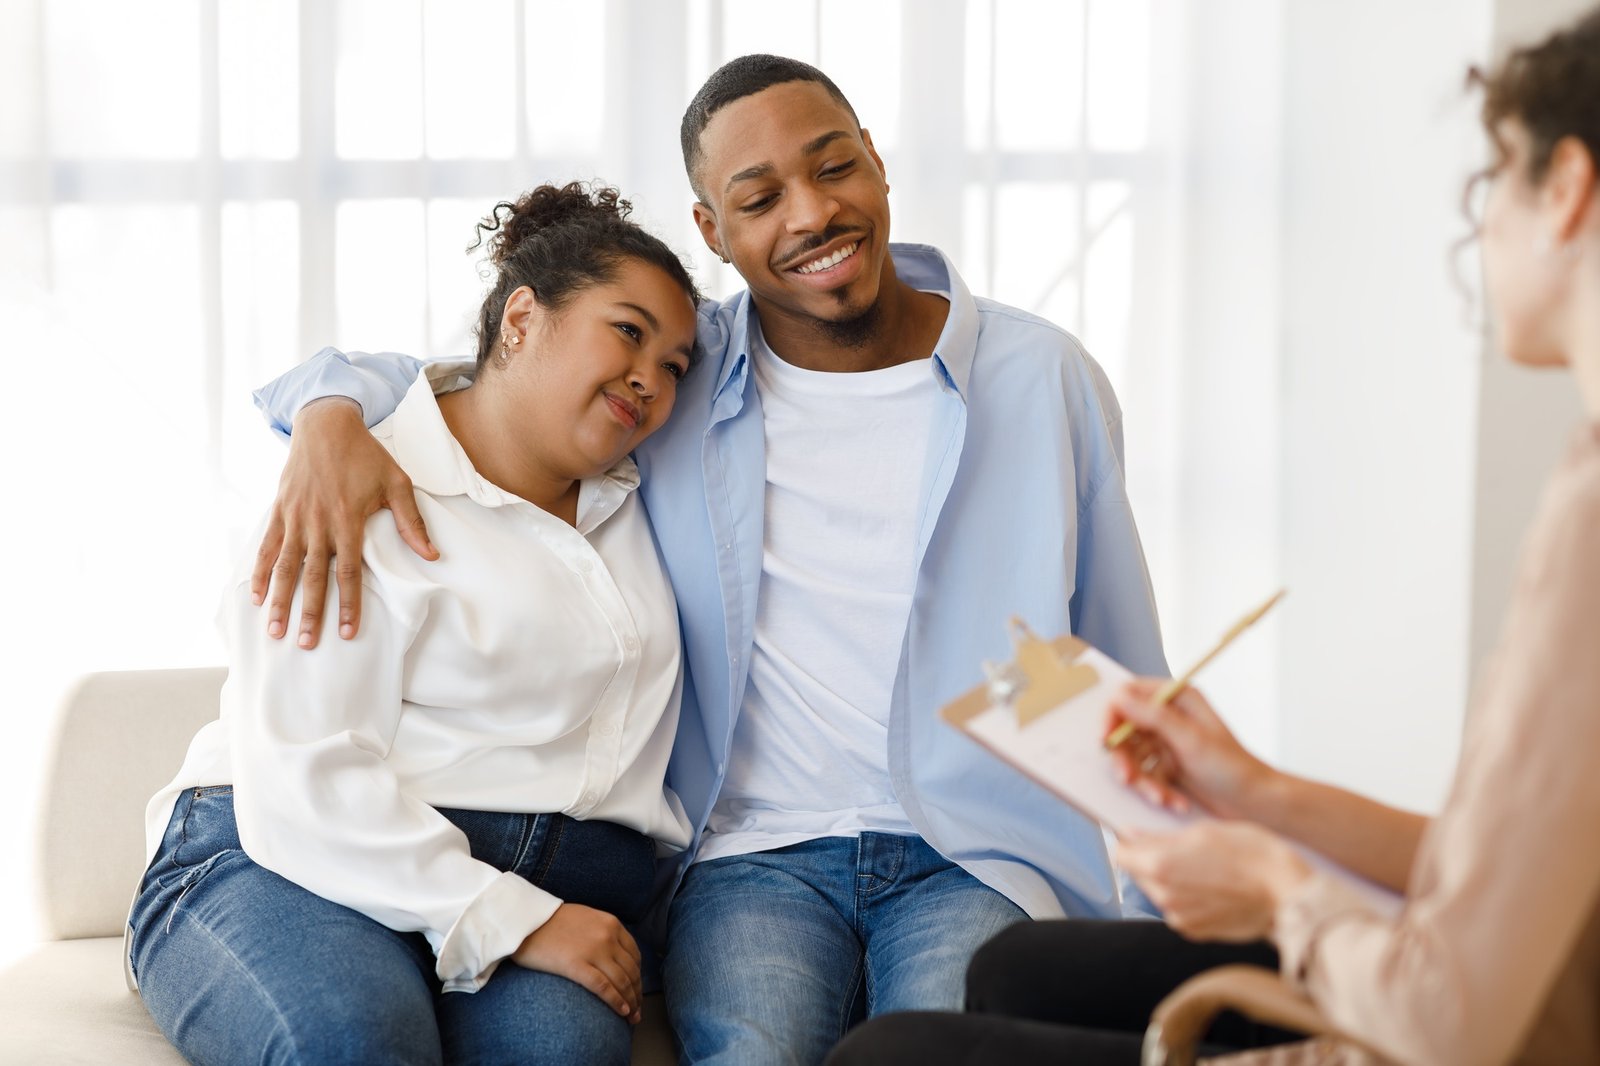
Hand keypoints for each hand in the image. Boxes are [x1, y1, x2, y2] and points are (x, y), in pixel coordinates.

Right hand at [250, 397, 436, 648]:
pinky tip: (255, 596)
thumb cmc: (365, 455)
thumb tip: (431, 555)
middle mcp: (318, 523)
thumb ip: (410, 522)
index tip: (349, 632)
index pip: (350, 572)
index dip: (350, 603)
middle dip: (310, 612)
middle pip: (314, 576)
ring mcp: (295, 518)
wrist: (326, 423)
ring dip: (280, 600)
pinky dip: (260, 572)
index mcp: (348, 520)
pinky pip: (268, 547)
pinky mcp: (279, 510)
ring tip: (274, 630)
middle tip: (306, 644)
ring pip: (286, 566)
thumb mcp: (396, 482)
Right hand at [513, 903, 643, 1022]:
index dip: (638, 977)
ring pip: (622, 981)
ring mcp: (593, 951)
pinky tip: (622, 1011)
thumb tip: (613, 953)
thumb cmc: (551, 921)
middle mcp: (607, 936)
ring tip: (632, 1016)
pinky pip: (604, 987)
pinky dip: (616, 1001)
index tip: (637, 990)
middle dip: (637, 993)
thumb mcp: (586, 918)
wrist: (525, 919)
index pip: (634, 955)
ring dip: (631, 1001)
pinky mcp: (576, 965)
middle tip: (638, 1009)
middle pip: (631, 971)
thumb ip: (603, 932)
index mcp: (611, 924)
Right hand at [1104, 680, 1274, 818]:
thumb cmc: (1233, 768)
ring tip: (1160, 797)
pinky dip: (1155, 791)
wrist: (1255, 804)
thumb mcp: (1191, 740)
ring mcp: (1167, 743)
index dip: (1112, 717)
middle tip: (1127, 778)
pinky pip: (1144, 776)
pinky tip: (1174, 802)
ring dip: (1142, 781)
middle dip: (1125, 758)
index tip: (1106, 740)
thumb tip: (1120, 698)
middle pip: (1124, 731)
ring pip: (1132, 758)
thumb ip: (1154, 716)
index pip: (1128, 696)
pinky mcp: (1167, 767)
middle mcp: (1169, 717)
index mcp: (1176, 698)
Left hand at [1117, 822, 1311, 941]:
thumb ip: (1160, 837)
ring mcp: (1180, 918)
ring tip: (1205, 868)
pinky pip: (1179, 909)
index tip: (1143, 836)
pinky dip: (1188, 898)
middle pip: (1140, 874)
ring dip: (1172, 880)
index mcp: (1160, 867)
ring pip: (1160, 892)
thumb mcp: (1204, 831)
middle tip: (1184, 849)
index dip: (1130, 842)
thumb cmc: (1251, 854)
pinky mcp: (1196, 932)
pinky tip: (1214, 887)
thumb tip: (1130, 835)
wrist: (1287, 892)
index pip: (1121, 854)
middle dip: (1152, 860)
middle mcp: (1164, 897)